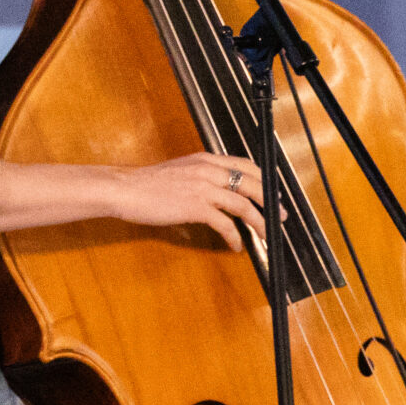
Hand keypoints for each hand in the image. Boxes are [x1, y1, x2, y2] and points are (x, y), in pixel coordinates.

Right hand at [112, 152, 265, 251]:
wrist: (125, 189)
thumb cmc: (147, 183)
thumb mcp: (180, 171)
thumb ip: (200, 175)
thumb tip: (216, 190)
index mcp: (206, 159)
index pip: (246, 165)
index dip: (263, 179)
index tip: (271, 192)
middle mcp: (208, 170)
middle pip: (252, 184)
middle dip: (270, 202)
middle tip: (280, 216)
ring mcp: (203, 188)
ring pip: (243, 205)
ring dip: (259, 222)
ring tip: (266, 234)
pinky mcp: (195, 207)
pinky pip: (224, 224)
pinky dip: (234, 236)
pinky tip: (236, 244)